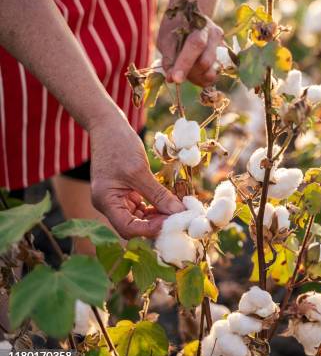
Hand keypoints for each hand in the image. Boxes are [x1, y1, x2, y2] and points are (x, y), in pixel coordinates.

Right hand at [89, 114, 184, 238]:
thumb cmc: (118, 145)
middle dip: (157, 224)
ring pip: (141, 219)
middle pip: (135, 227)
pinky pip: (143, 207)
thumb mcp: (140, 170)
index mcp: (106, 202)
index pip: (128, 228)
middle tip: (180, 218)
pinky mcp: (127, 193)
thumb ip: (158, 194)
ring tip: (178, 210)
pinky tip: (171, 203)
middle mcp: (109, 205)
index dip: (151, 229)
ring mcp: (118, 200)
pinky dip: (156, 207)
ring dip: (159, 216)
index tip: (172, 222)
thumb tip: (178, 212)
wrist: (108, 126)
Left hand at [157, 13, 223, 86]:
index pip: (195, 45)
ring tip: (186, 71)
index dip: (185, 63)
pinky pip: (212, 76)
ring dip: (195, 77)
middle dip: (189, 73)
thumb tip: (172, 79)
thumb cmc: (174, 29)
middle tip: (177, 73)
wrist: (190, 17)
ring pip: (211, 72)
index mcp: (199, 24)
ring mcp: (220, 46)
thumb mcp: (166, 39)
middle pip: (205, 62)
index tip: (176, 79)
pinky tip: (193, 73)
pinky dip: (201, 79)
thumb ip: (169, 58)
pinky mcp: (222, 58)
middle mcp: (214, 34)